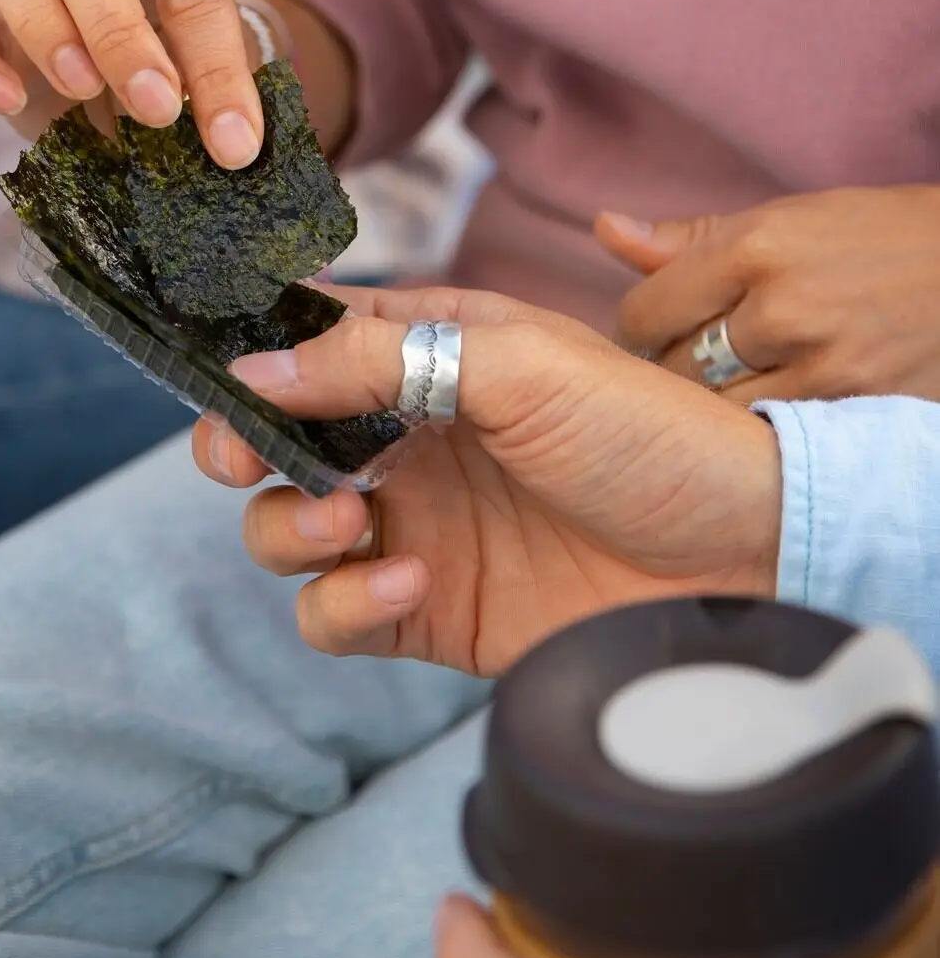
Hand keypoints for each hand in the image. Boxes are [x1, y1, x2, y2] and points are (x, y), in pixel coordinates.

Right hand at [0, 0, 266, 164]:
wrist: (146, 97)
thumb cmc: (187, 83)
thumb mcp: (211, 94)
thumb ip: (214, 104)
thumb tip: (230, 144)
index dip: (215, 66)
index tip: (233, 141)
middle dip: (120, 33)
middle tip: (155, 110)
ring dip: (40, 22)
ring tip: (80, 88)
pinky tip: (6, 100)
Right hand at [191, 285, 780, 671]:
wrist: (736, 550)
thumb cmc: (645, 431)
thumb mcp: (514, 362)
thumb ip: (377, 358)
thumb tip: (254, 369)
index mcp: (425, 354)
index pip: (306, 343)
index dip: (251, 356)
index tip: (222, 376)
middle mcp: (404, 438)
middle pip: (270, 442)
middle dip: (237, 449)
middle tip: (244, 458)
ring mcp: (412, 525)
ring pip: (284, 529)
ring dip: (287, 526)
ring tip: (346, 521)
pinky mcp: (427, 611)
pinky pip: (333, 614)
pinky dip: (345, 602)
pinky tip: (410, 581)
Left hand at [598, 187, 939, 404]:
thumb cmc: (873, 236)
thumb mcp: (784, 219)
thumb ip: (689, 240)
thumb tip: (604, 228)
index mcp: (758, 248)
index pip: (646, 314)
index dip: (638, 330)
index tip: (655, 333)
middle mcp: (786, 308)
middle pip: (676, 371)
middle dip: (671, 372)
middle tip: (690, 364)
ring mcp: (827, 368)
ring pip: (720, 417)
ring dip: (713, 410)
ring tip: (731, 389)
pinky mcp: (860, 412)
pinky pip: (776, 438)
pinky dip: (764, 430)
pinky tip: (773, 410)